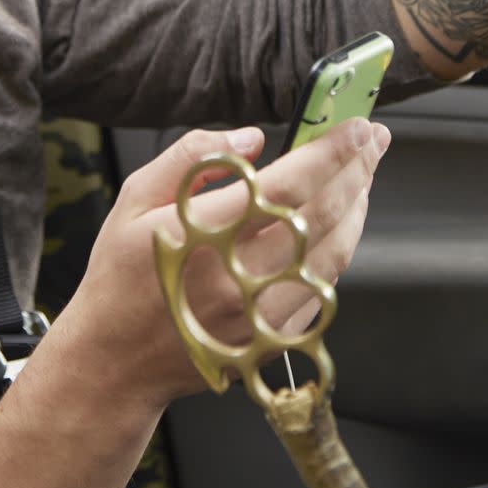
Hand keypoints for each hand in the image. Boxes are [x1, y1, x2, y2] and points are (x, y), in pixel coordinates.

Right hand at [69, 117, 389, 408]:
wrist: (117, 359)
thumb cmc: (122, 276)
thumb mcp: (134, 199)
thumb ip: (192, 157)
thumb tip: (252, 137)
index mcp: (203, 232)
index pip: (288, 184)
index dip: (330, 152)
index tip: (353, 127)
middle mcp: (239, 276)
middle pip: (323, 214)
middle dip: (358, 169)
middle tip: (371, 140)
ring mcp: (261, 313)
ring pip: (335, 252)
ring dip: (358, 209)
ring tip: (361, 177)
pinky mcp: (273, 338)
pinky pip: (323, 287)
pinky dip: (339, 249)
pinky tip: (338, 225)